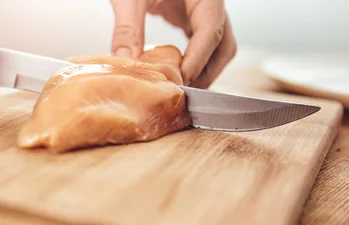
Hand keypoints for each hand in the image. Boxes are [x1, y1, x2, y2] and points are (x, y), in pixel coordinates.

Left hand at [109, 0, 236, 87]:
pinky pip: (203, 43)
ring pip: (218, 47)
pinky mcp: (193, 14)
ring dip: (202, 70)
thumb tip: (125, 61)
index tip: (182, 78)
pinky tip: (176, 74)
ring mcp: (204, 8)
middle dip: (206, 71)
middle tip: (182, 93)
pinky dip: (193, 61)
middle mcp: (211, 1)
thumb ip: (127, 27)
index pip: (211, 28)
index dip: (199, 57)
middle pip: (223, 43)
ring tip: (179, 89)